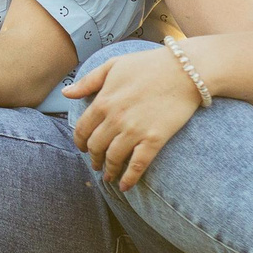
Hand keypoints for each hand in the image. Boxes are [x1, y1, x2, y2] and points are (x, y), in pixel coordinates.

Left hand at [62, 50, 202, 190]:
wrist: (185, 70)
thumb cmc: (148, 64)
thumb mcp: (113, 65)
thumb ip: (88, 81)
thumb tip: (66, 93)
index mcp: (103, 101)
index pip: (82, 129)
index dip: (80, 142)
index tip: (83, 148)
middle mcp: (115, 119)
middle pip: (95, 147)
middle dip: (93, 158)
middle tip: (95, 163)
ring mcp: (135, 131)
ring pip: (113, 158)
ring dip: (108, 170)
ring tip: (107, 175)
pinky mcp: (154, 140)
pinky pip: (137, 166)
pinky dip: (128, 179)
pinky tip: (124, 187)